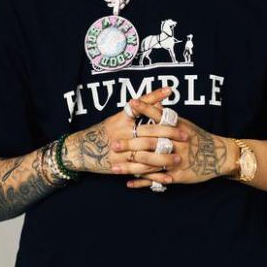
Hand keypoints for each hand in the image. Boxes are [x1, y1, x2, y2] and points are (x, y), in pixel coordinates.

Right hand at [63, 86, 185, 186]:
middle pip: (148, 133)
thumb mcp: (119, 117)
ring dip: (164, 156)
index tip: (171, 91)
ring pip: (146, 154)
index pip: (140, 106)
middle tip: (185, 135)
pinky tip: (167, 175)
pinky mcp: (120, 166)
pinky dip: (154, 173)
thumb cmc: (105, 131)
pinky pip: (140, 171)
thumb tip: (163, 97)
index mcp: (121, 120)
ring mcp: (120, 151)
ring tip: (179, 157)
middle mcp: (120, 134)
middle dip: (168, 134)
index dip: (155, 98)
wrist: (81, 149)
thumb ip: (141, 108)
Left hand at [115, 97, 230, 188]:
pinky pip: (157, 179)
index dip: (145, 108)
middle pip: (150, 142)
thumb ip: (167, 117)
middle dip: (130, 144)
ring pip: (150, 163)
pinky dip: (143, 182)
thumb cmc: (198, 138)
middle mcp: (177, 143)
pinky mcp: (178, 175)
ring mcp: (177, 159)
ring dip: (131, 166)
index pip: (159, 116)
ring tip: (114, 167)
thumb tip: (154, 103)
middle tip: (113, 144)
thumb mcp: (185, 124)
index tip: (130, 103)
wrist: (219, 155)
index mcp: (178, 128)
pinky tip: (129, 183)